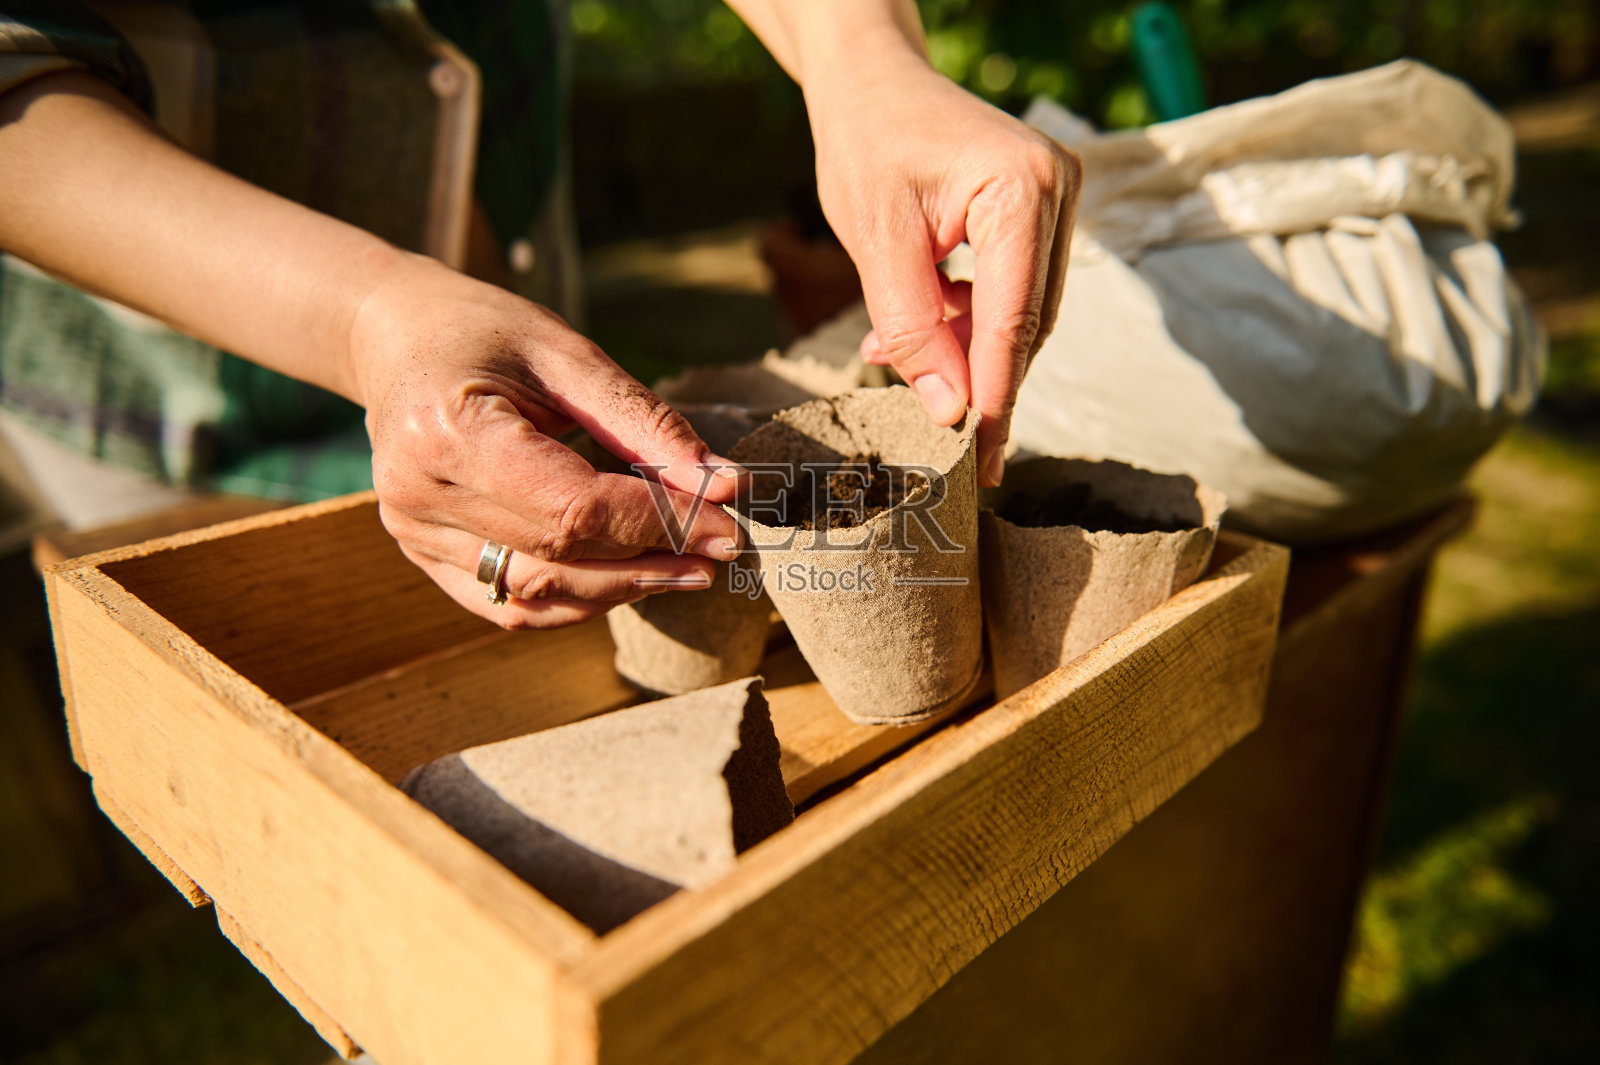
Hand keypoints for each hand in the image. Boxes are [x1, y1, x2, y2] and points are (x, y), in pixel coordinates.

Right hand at [348, 257, 745, 628]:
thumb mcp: (570, 356)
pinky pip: (509, 605)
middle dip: (653, 559)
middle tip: (721, 549)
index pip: (575, 508)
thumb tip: (727, 486)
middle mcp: (421, 494)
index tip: (725, 524)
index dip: (659, 524)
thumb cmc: (485, 332)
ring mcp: (412, 533)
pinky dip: (576, 599)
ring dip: (622, 588)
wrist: (395, 337)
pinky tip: (629, 578)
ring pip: (538, 594)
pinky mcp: (420, 554)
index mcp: (451, 432)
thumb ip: (648, 424)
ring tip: (687, 567)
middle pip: (561, 557)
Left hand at [805, 51, 1080, 485]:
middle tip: (953, 440)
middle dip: (983, 379)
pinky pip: (1016, 287)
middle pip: (1028, 321)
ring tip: (903, 361)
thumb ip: (913, 329)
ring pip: (1024, 311)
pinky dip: (971, 318)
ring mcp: (1059, 196)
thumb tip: (951, 412)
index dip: (995, 392)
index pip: (1013, 317)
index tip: (982, 454)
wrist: (874, 83)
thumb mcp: (874, 242)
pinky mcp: (1043, 208)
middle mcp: (1057, 187)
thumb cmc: (867, 145)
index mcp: (1020, 187)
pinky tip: (922, 326)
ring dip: (969, 349)